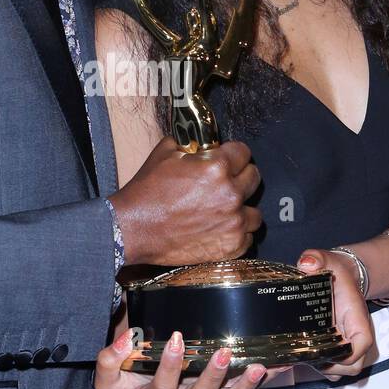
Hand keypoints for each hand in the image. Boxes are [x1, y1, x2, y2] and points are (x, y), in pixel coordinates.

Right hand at [95, 329, 266, 388]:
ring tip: (258, 367)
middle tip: (222, 353)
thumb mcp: (110, 379)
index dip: (169, 367)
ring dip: (244, 386)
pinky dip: (261, 382)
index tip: (175, 338)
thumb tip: (126, 339)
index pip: (161, 388)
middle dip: (212, 378)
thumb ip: (109, 361)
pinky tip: (279, 365)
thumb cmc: (128, 385)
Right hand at [109, 136, 261, 267]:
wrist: (133, 228)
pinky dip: (237, 234)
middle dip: (240, 177)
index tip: (227, 159)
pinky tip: (221, 229)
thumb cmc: (147, 192)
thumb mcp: (165, 153)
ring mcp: (233, 222)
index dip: (233, 154)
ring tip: (224, 210)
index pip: (244, 152)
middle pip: (254, 178)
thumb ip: (190, 144)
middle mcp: (230, 194)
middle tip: (224, 183)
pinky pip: (248, 237)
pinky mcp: (230, 246)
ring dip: (242, 209)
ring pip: (255, 212)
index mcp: (217, 167)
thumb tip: (202, 143)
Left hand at [296, 248, 375, 380]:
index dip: (346, 353)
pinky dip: (323, 366)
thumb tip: (307, 264)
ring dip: (326, 368)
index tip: (323, 350)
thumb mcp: (326, 259)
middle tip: (307, 355)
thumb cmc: (334, 270)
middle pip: (354, 365)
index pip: (362, 343)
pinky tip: (305, 354)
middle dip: (332, 365)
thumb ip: (316, 258)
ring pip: (345, 370)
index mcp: (356, 318)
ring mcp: (348, 343)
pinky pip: (336, 366)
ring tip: (304, 356)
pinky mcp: (338, 347)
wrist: (340, 275)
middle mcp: (356, 335)